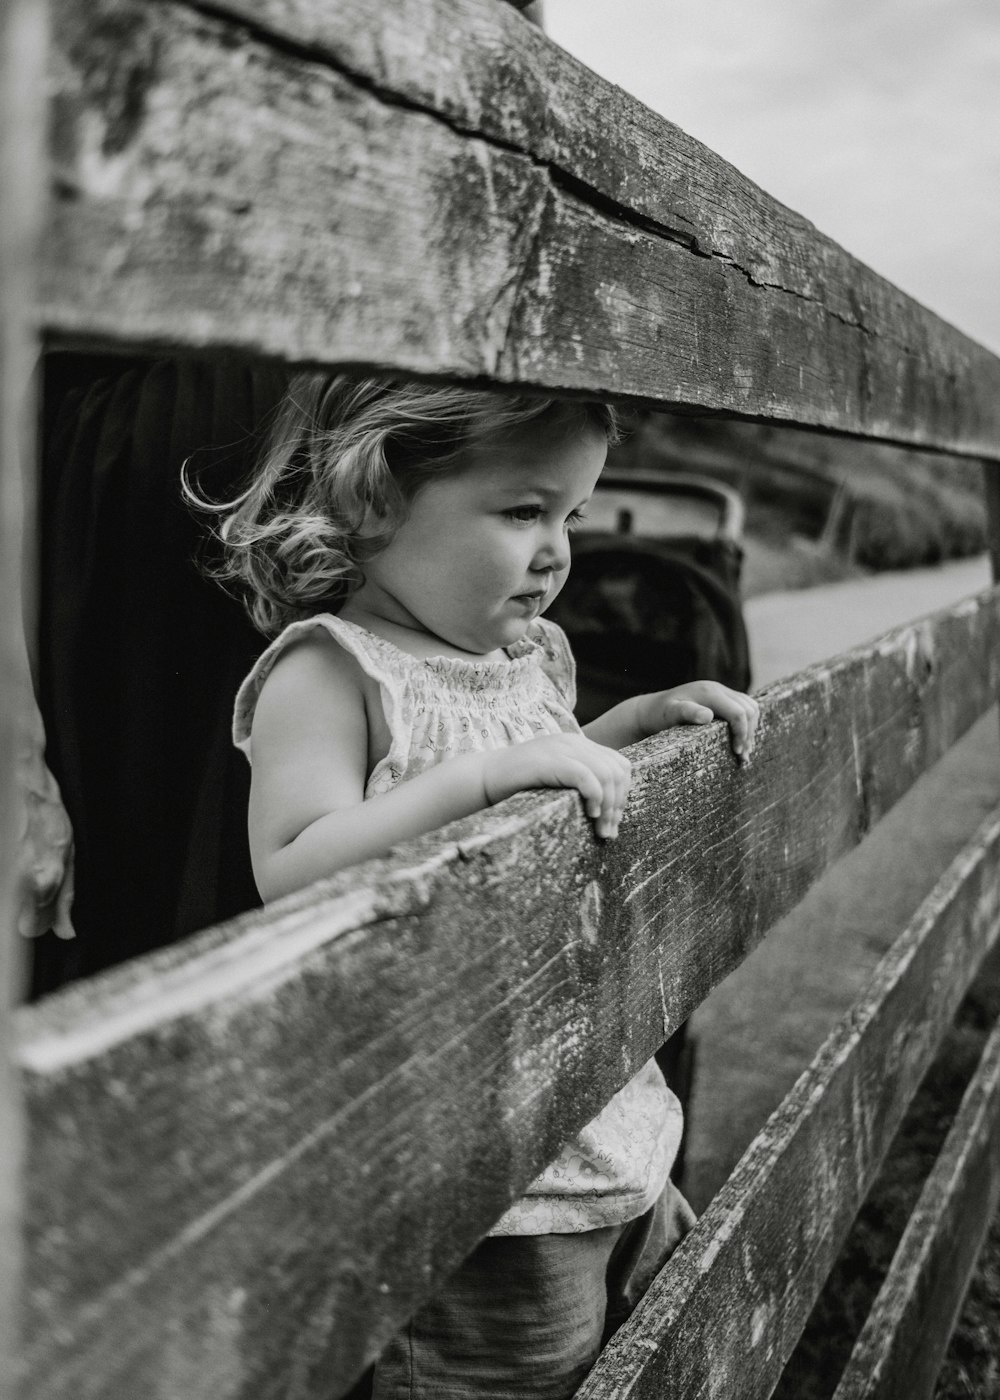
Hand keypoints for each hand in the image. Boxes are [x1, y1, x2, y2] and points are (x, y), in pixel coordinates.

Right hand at [482, 733, 631, 838]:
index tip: (612, 820)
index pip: (620, 765)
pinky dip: (594, 797)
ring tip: (601, 829)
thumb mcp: (556, 781)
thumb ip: (579, 784)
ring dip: (609, 806)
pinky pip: (586, 777)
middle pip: (618, 771)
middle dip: (619, 804)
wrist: (482, 778)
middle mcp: (573, 742)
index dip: (623, 794)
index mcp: (577, 745)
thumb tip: (609, 812)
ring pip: (606, 774)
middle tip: (609, 831)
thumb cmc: (517, 787)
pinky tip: (590, 814)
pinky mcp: (550, 761)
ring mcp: (561, 749)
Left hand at [641, 681, 759, 758]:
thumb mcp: (669, 714)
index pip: (738, 713)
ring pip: (751, 707)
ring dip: (751, 729)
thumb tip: (707, 716)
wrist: (651, 709)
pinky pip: (744, 708)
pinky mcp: (722, 699)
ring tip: (743, 752)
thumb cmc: (659, 715)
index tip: (737, 753)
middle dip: (749, 734)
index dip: (742, 733)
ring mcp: (721, 692)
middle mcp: (718, 688)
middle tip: (742, 757)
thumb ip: (687, 713)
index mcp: (709, 692)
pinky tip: (740, 740)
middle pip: (749, 709)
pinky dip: (747, 724)